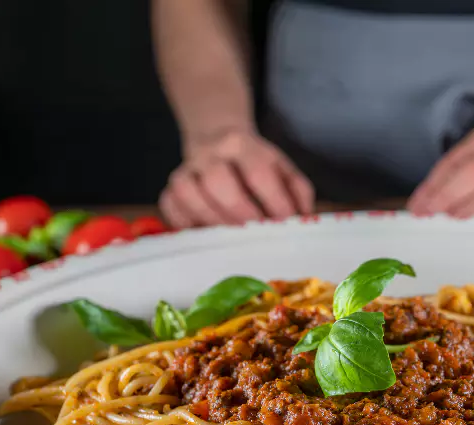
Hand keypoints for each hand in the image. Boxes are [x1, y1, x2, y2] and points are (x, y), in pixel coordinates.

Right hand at [160, 130, 314, 227]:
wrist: (217, 138)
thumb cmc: (256, 164)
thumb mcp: (282, 168)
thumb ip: (298, 192)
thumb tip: (305, 219)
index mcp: (243, 145)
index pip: (258, 172)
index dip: (273, 201)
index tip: (285, 223)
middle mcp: (210, 153)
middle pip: (218, 181)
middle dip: (239, 211)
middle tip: (255, 231)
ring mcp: (187, 169)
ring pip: (187, 192)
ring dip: (211, 218)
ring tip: (230, 236)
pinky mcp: (172, 186)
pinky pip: (169, 204)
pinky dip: (183, 222)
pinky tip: (203, 233)